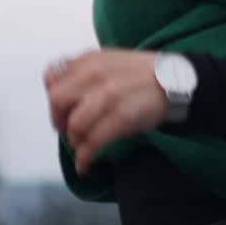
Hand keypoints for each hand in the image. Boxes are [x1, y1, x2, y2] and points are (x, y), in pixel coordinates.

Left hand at [44, 49, 167, 174]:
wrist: (176, 80)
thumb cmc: (141, 74)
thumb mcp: (108, 62)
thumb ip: (79, 71)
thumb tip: (49, 82)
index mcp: (89, 60)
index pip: (53, 80)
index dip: (55, 102)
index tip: (62, 114)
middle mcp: (95, 74)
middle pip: (57, 102)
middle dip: (59, 122)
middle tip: (69, 132)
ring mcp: (109, 95)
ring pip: (74, 125)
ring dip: (74, 142)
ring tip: (82, 147)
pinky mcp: (122, 116)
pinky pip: (93, 142)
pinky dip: (84, 158)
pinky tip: (84, 165)